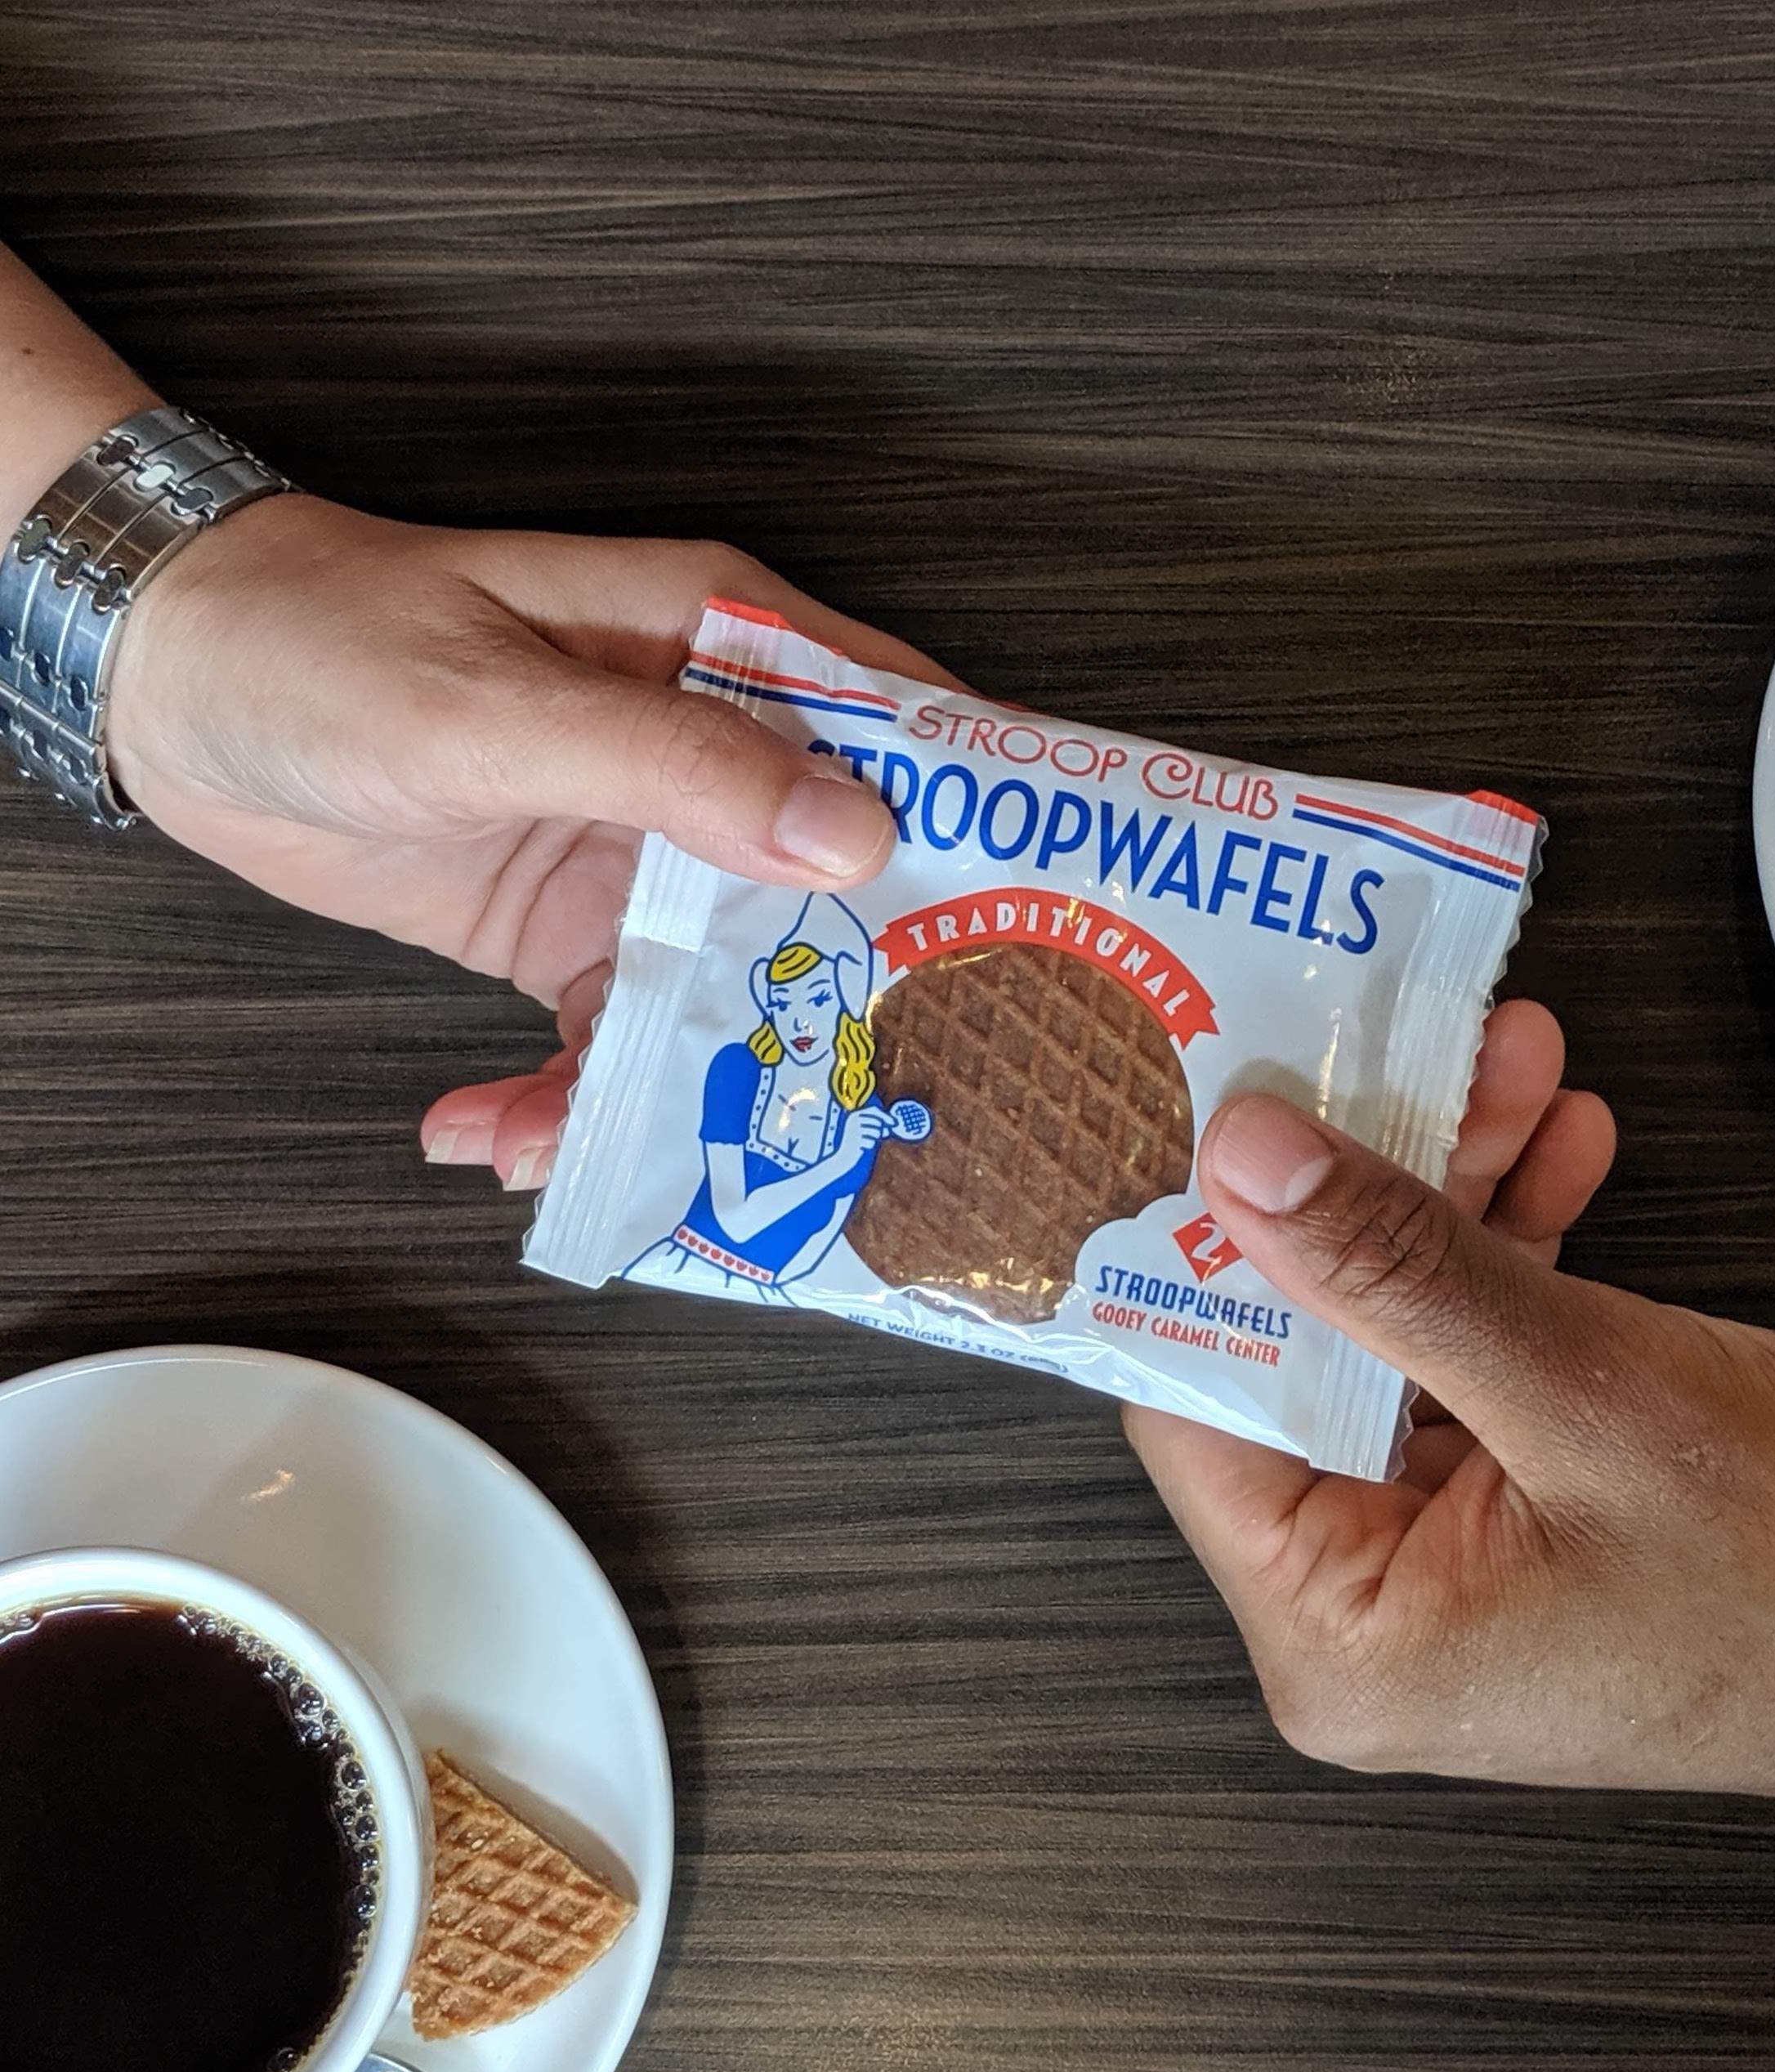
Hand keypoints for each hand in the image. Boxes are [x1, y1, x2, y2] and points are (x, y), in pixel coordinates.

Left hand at [104, 491, 939, 1114]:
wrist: (169, 686)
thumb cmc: (324, 640)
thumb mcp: (502, 705)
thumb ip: (672, 767)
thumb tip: (849, 835)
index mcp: (726, 649)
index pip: (901, 731)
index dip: (977, 829)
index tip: (1029, 940)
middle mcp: (709, 753)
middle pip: (834, 894)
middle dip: (841, 1009)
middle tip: (853, 1115)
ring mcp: (646, 848)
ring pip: (723, 992)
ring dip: (675, 1087)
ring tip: (586, 1153)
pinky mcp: (576, 926)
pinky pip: (613, 1034)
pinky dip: (566, 1098)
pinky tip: (495, 1133)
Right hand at [837, 1106, 896, 1165]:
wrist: (843, 1156)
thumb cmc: (857, 1142)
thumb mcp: (865, 1129)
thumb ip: (878, 1124)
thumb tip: (893, 1123)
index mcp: (854, 1115)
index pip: (873, 1110)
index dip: (885, 1115)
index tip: (893, 1122)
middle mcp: (853, 1120)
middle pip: (877, 1121)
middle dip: (881, 1130)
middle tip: (879, 1135)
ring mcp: (854, 1130)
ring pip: (876, 1132)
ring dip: (875, 1138)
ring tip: (868, 1140)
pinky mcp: (855, 1141)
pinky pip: (872, 1142)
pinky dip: (870, 1145)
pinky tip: (863, 1146)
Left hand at [1127, 1005, 1774, 1897]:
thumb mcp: (1588, 1390)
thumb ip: (1395, 1269)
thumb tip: (1240, 1156)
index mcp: (1337, 1633)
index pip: (1195, 1406)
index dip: (1205, 1240)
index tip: (1231, 1093)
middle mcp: (1365, 1612)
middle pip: (1299, 1355)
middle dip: (1359, 1188)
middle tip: (1389, 1038)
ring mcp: (1444, 1563)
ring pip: (1393, 1338)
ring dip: (1449, 1194)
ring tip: (1508, 1059)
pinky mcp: (1516, 1516)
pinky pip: (1473, 1364)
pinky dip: (1510, 1254)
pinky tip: (1560, 1144)